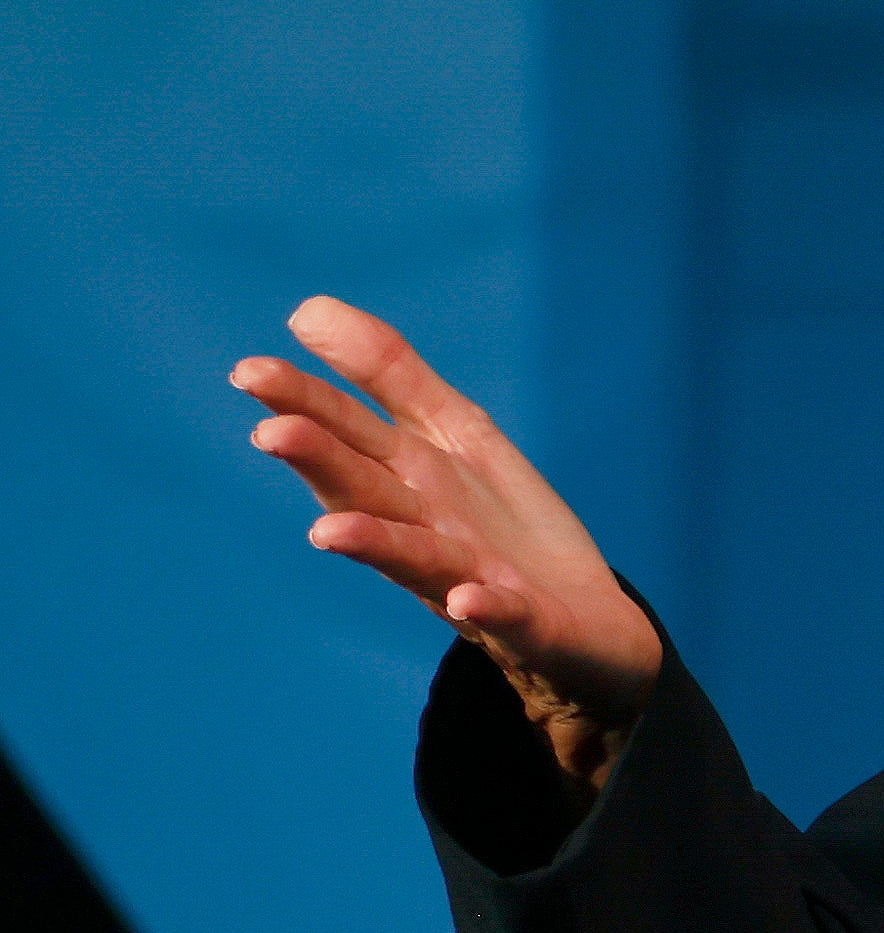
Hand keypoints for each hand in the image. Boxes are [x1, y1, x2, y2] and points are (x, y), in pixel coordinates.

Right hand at [234, 296, 662, 784]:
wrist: (585, 621)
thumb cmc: (502, 524)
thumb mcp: (455, 433)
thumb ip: (387, 374)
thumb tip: (306, 308)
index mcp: (406, 480)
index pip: (347, 433)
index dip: (305, 402)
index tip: (249, 371)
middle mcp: (424, 530)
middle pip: (366, 491)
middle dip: (323, 464)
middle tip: (271, 432)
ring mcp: (471, 580)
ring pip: (416, 558)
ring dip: (376, 544)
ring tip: (328, 533)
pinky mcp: (527, 623)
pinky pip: (505, 615)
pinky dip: (486, 606)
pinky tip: (468, 597)